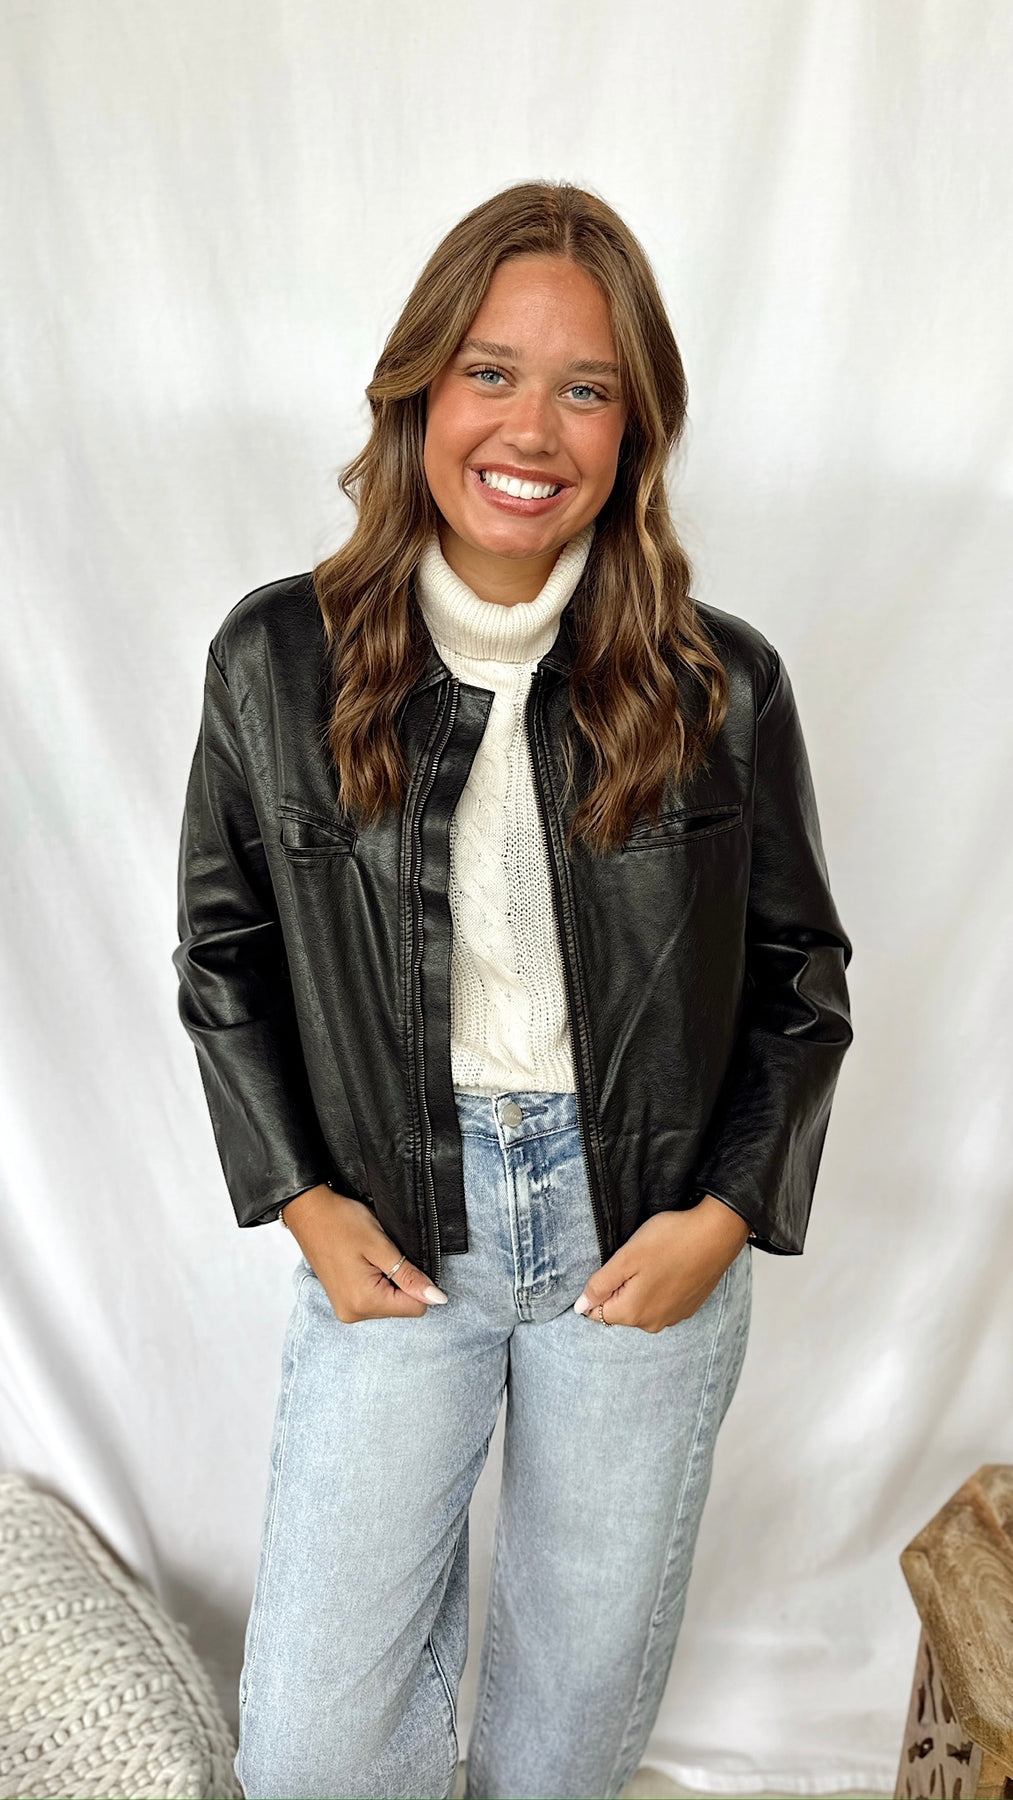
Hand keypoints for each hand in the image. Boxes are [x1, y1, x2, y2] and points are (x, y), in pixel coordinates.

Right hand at [280, 1184, 448, 1322]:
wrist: (308, 1211)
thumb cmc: (342, 1222)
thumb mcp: (381, 1246)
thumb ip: (409, 1276)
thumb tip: (437, 1298)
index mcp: (364, 1303)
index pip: (415, 1308)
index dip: (418, 1282)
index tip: (402, 1258)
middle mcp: (353, 1313)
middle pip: (401, 1307)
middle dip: (401, 1281)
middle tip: (382, 1255)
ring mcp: (345, 1310)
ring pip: (388, 1303)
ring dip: (388, 1280)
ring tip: (370, 1257)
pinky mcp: (342, 1302)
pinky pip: (373, 1299)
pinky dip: (376, 1282)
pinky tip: (363, 1263)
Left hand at [573, 1195, 749, 1331]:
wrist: (716, 1234)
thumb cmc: (670, 1241)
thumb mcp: (626, 1258)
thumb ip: (600, 1285)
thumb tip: (580, 1307)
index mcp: (633, 1313)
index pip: (597, 1312)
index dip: (600, 1287)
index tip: (617, 1265)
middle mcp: (653, 1323)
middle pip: (620, 1309)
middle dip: (620, 1287)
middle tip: (637, 1259)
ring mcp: (673, 1317)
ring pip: (641, 1305)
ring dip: (641, 1286)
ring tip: (656, 1259)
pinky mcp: (688, 1307)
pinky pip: (661, 1301)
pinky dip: (660, 1286)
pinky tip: (670, 1265)